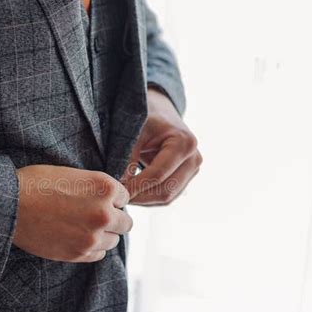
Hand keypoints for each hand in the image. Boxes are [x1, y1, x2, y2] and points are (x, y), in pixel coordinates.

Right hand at [13, 165, 131, 261]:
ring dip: (103, 235)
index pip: (124, 198)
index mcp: (105, 187)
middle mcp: (104, 212)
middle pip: (126, 223)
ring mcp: (93, 236)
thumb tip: (112, 201)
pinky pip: (99, 254)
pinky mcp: (79, 254)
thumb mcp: (73, 174)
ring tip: (80, 226)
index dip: (110, 199)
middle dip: (113, 219)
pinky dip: (91, 248)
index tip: (96, 200)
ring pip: (114, 240)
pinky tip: (75, 237)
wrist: (9, 204)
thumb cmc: (36, 183)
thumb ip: (96, 188)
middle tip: (93, 216)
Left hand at [122, 87, 201, 204]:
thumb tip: (118, 185)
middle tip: (117, 198)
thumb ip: (127, 157)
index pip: (158, 174)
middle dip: (140, 197)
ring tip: (123, 195)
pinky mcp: (187, 178)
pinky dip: (149, 198)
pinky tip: (133, 194)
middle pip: (165, 190)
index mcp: (184, 143)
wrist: (160, 112)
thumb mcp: (135, 131)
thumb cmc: (146, 117)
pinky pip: (168, 196)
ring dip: (144, 200)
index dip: (136, 186)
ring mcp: (193, 170)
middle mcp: (194, 159)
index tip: (116, 192)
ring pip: (167, 197)